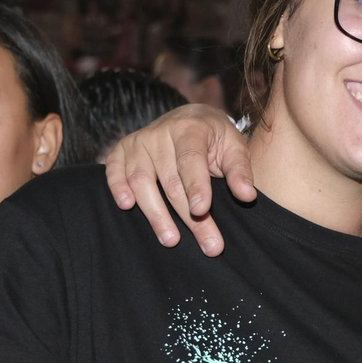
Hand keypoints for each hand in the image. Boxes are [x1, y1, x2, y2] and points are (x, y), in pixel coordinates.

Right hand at [103, 103, 252, 255]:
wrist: (189, 118)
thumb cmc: (214, 137)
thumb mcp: (234, 146)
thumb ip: (240, 170)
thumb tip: (247, 196)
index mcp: (190, 129)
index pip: (191, 161)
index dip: (196, 187)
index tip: (202, 210)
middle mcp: (160, 134)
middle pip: (171, 181)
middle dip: (190, 217)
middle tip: (208, 244)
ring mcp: (138, 142)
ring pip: (142, 181)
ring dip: (156, 214)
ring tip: (171, 240)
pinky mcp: (121, 151)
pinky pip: (114, 171)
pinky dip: (117, 188)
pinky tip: (126, 206)